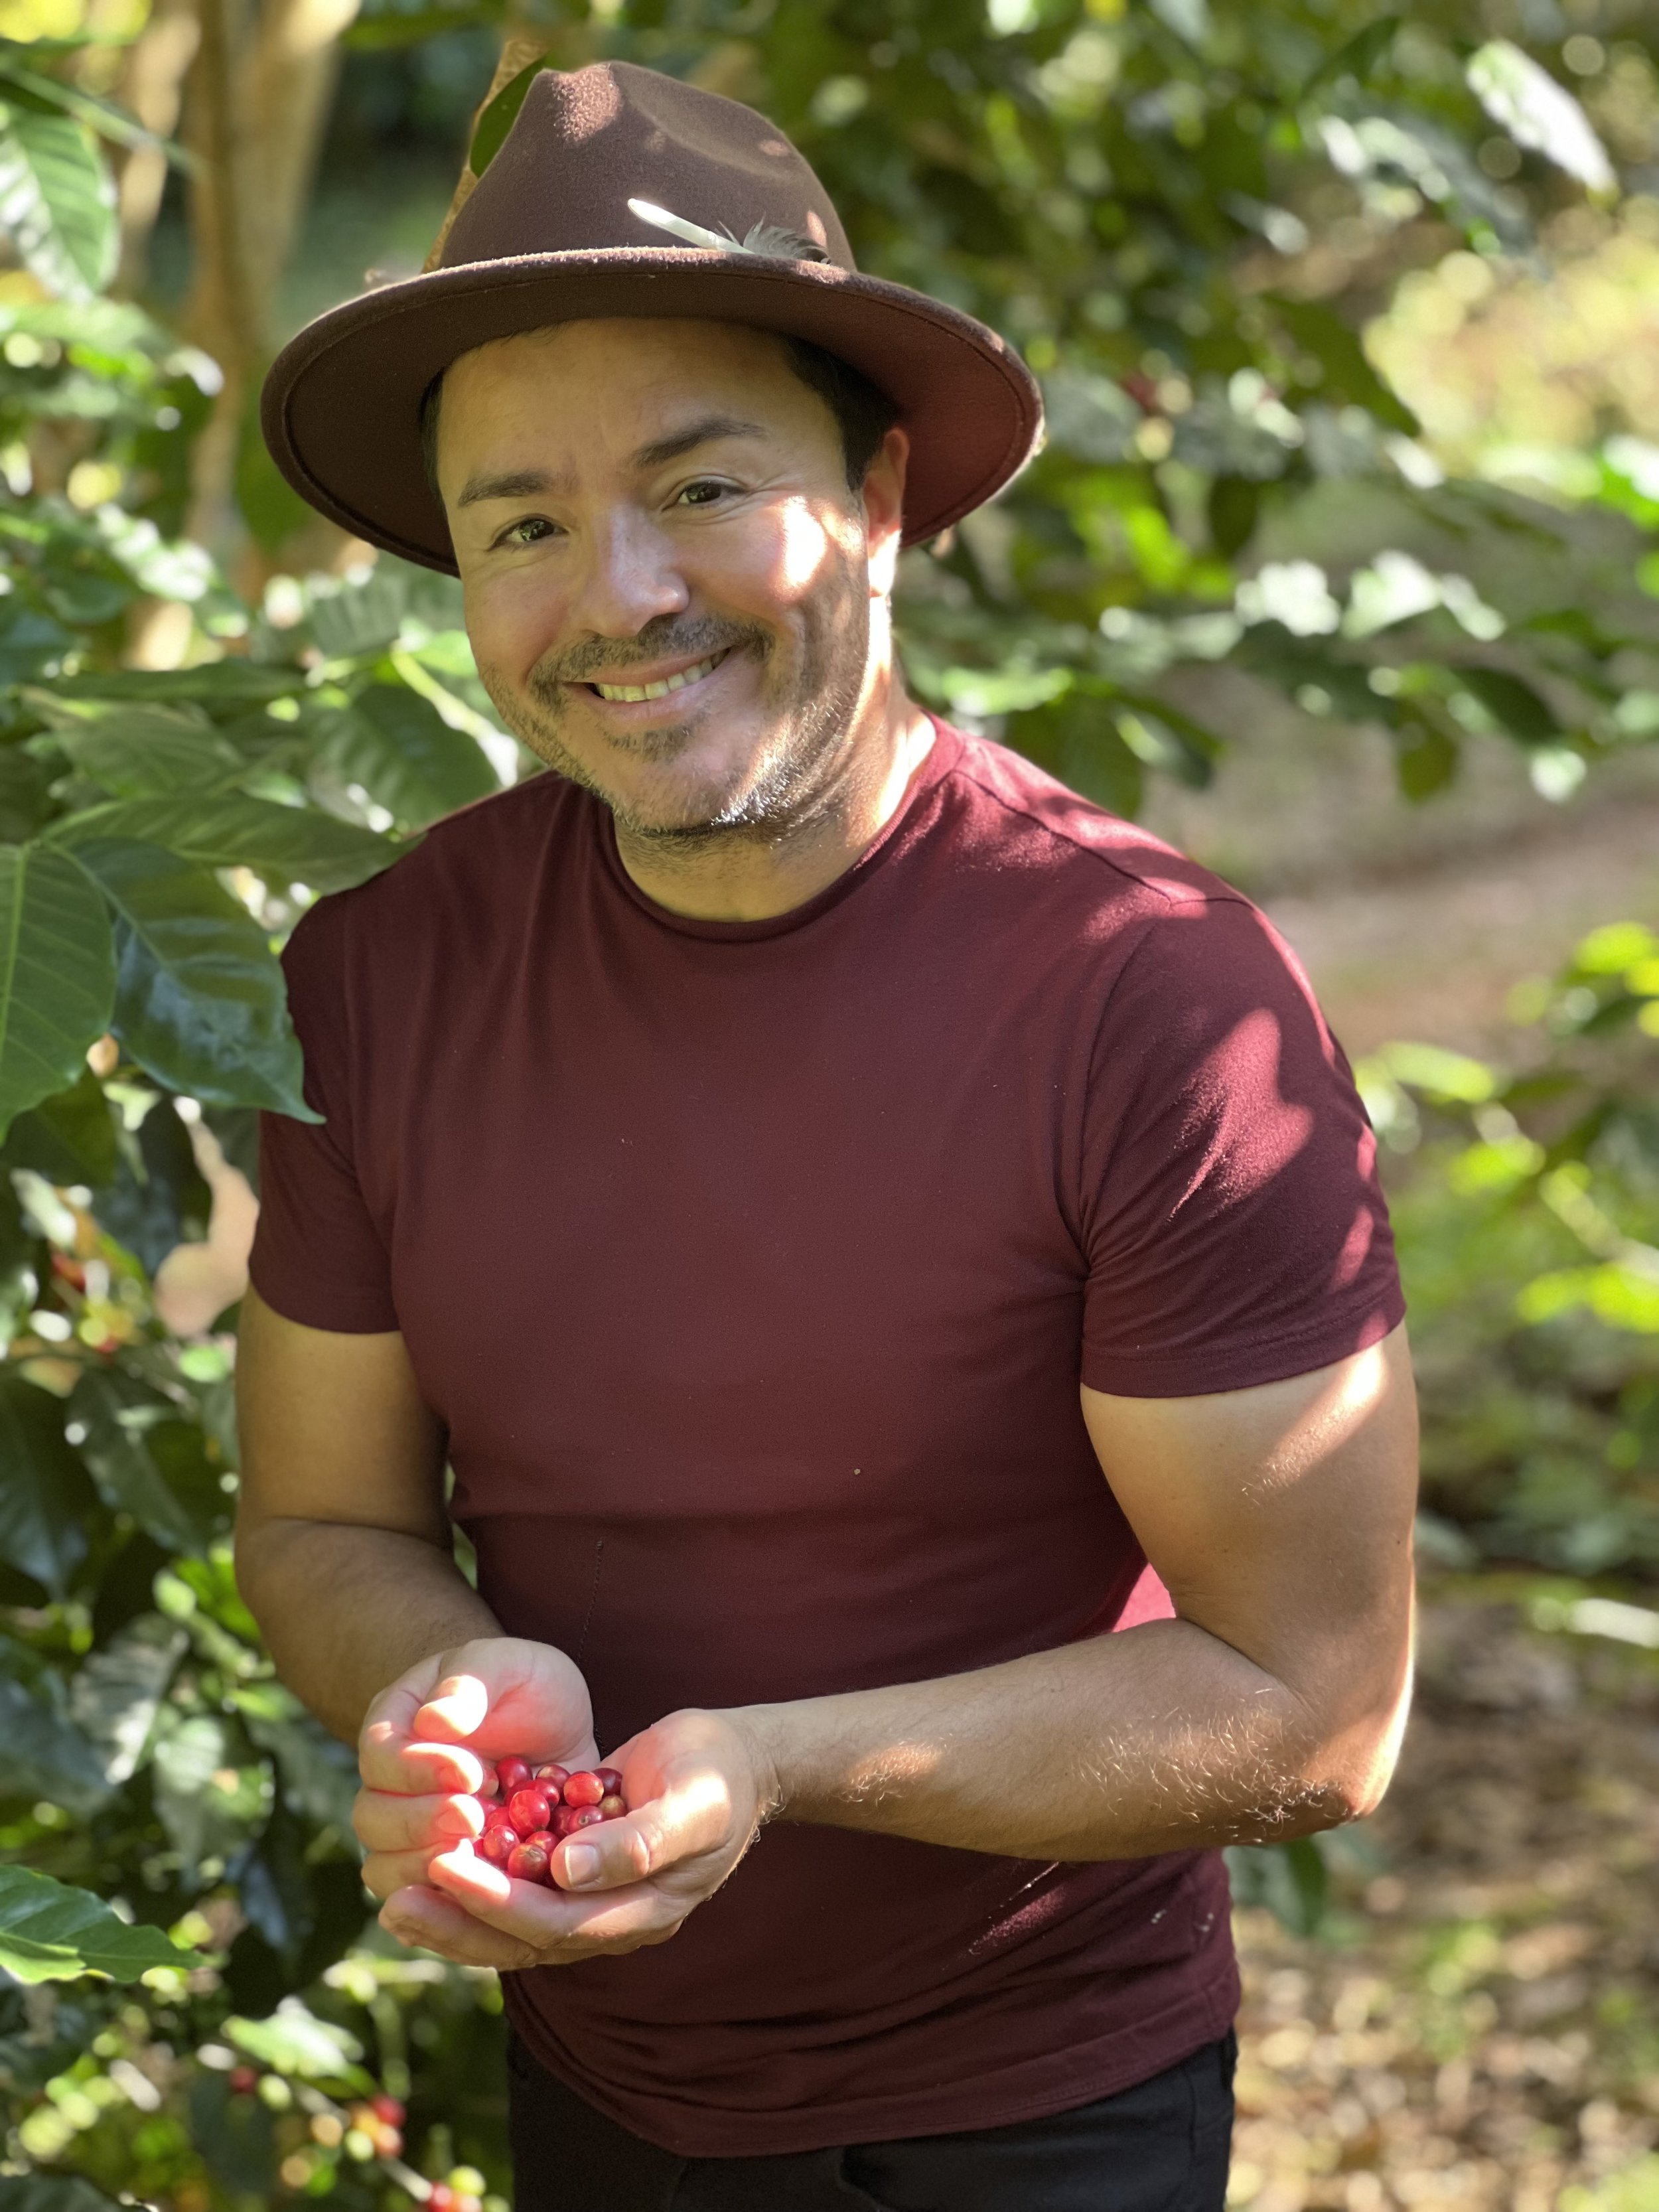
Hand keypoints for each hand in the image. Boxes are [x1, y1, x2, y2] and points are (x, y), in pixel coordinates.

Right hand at [355, 1636, 595, 1912]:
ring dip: (428, 1866)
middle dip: (421, 1822)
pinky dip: (447, 1905)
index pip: (381, 1758)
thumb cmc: (525, 1686)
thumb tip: (433, 1722)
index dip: (418, 1771)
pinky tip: (487, 1892)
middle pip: (373, 1820)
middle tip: (476, 1816)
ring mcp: (409, 1836)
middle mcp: (389, 1787)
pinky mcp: (442, 1874)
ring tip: (482, 1849)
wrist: (554, 1731)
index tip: (473, 1771)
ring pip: (385, 1870)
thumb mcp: (507, 1665)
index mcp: (394, 1727)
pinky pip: (422, 1906)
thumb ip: (469, 1685)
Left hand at [375, 1708, 778, 1972]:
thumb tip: (568, 1872)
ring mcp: (597, 1903)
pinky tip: (431, 1877)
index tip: (447, 1868)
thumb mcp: (694, 1800)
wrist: (739, 1762)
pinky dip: (476, 1893)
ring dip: (457, 1918)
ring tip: (398, 1901)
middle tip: (400, 1899)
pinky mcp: (581, 1877)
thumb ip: (639, 1841)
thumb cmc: (720, 1773)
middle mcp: (615, 1920)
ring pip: (516, 1930)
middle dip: (462, 1922)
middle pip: (526, 1940)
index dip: (500, 1902)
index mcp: (646, 1911)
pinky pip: (521, 1898)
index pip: (559, 1923)